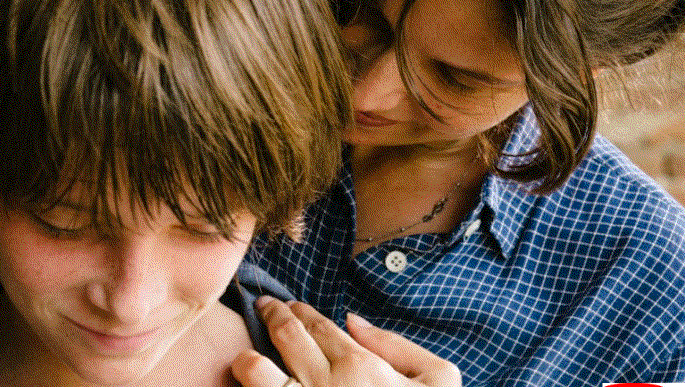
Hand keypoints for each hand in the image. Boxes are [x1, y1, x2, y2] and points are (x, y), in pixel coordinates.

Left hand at [231, 296, 461, 386]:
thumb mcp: (439, 379)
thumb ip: (398, 345)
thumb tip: (354, 322)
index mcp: (361, 366)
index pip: (318, 325)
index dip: (299, 311)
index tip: (288, 305)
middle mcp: (326, 385)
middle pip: (285, 336)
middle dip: (271, 315)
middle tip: (263, 307)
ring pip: (256, 372)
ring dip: (247, 359)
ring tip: (245, 355)